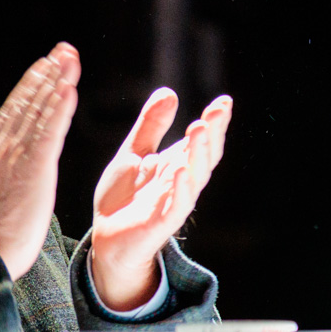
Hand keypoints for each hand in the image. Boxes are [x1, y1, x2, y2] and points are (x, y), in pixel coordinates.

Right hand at [0, 45, 81, 279]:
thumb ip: (3, 164)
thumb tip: (1, 150)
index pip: (16, 109)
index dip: (32, 84)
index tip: (48, 63)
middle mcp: (3, 148)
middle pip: (27, 102)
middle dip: (46, 73)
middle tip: (64, 48)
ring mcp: (16, 156)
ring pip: (38, 110)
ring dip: (55, 81)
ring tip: (69, 58)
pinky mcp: (32, 168)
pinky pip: (48, 132)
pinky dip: (58, 109)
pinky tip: (69, 89)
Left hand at [89, 88, 232, 311]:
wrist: (105, 240)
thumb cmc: (123, 198)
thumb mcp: (134, 153)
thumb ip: (152, 126)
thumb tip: (169, 92)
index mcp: (178, 164)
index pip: (203, 141)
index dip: (215, 122)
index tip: (224, 101)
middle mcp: (182, 182)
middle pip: (204, 155)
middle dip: (212, 133)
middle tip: (216, 111)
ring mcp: (174, 202)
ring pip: (194, 177)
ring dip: (198, 154)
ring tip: (199, 129)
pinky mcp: (161, 223)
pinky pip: (176, 206)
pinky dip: (180, 189)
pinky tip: (179, 170)